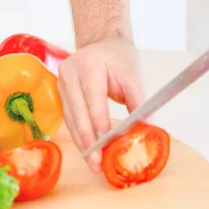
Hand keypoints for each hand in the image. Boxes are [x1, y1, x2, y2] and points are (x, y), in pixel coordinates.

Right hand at [57, 36, 144, 172]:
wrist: (103, 44)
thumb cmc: (120, 59)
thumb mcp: (134, 77)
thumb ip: (139, 103)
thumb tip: (148, 130)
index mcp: (89, 64)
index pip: (93, 98)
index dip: (99, 123)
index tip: (106, 144)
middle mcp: (70, 72)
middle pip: (78, 113)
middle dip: (89, 141)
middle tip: (97, 164)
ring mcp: (61, 82)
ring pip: (71, 119)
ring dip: (82, 143)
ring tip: (94, 163)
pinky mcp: (60, 93)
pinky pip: (69, 119)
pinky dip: (79, 136)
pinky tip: (88, 151)